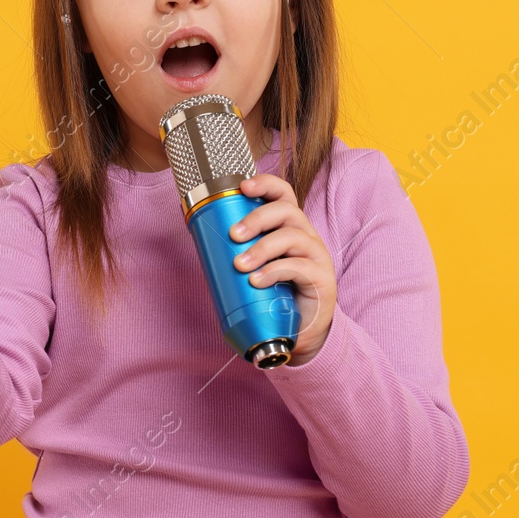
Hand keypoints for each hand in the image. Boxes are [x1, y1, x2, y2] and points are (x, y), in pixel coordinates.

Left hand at [229, 173, 336, 364]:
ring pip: (291, 237)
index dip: (265, 184)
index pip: (283, 195)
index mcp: (289, 227)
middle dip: (257, 219)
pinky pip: (299, 267)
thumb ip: (237, 248)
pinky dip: (274, 271)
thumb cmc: (273, 295)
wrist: (299, 332)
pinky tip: (257, 280)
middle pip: (286, 211)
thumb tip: (196, 229)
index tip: (242, 186)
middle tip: (234, 235)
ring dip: (262, 248)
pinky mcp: (322, 279)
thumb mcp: (254, 266)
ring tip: (240, 265)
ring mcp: (317, 256)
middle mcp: (306, 236)